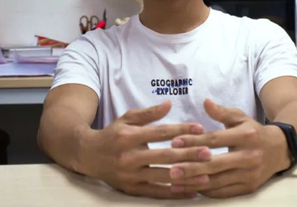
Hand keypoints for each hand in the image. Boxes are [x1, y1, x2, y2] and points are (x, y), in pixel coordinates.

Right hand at [76, 100, 211, 198]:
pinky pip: (156, 193)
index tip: (199, 129)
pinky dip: (174, 192)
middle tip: (209, 153)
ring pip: (162, 177)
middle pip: (164, 156)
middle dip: (188, 155)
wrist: (87, 155)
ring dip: (186, 177)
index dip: (181, 130)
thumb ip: (149, 113)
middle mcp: (130, 157)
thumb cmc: (112, 134)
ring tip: (206, 175)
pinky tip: (191, 191)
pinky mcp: (131, 189)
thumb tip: (169, 104)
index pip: (160, 133)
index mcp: (130, 136)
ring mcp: (130, 175)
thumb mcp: (127, 118)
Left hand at [167, 99, 290, 197]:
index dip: (194, 141)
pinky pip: (224, 192)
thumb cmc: (253, 131)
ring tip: (175, 182)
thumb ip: (221, 111)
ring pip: (217, 181)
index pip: (215, 140)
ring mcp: (249, 174)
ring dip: (195, 182)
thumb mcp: (240, 117)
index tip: (174, 142)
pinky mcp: (249, 187)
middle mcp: (249, 156)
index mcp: (246, 135)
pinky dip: (206, 191)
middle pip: (214, 164)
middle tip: (170, 169)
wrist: (280, 149)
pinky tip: (191, 188)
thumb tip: (205, 102)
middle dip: (191, 167)